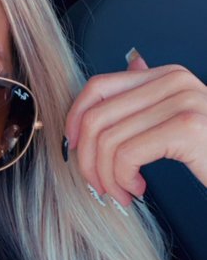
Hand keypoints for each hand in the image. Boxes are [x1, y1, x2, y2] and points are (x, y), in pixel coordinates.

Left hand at [63, 50, 206, 207]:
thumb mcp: (180, 121)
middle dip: (86, 159)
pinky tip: (138, 190)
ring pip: (106, 140)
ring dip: (105, 177)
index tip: (74, 149)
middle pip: (95, 116)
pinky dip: (122, 180)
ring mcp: (181, 102)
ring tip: (121, 193)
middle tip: (100, 185)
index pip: (97, 87)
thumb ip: (151, 99)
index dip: (74, 120)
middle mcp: (174, 81)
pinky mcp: (186, 128)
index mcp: (168, 76)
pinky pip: (125, 155)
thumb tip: (132, 66)